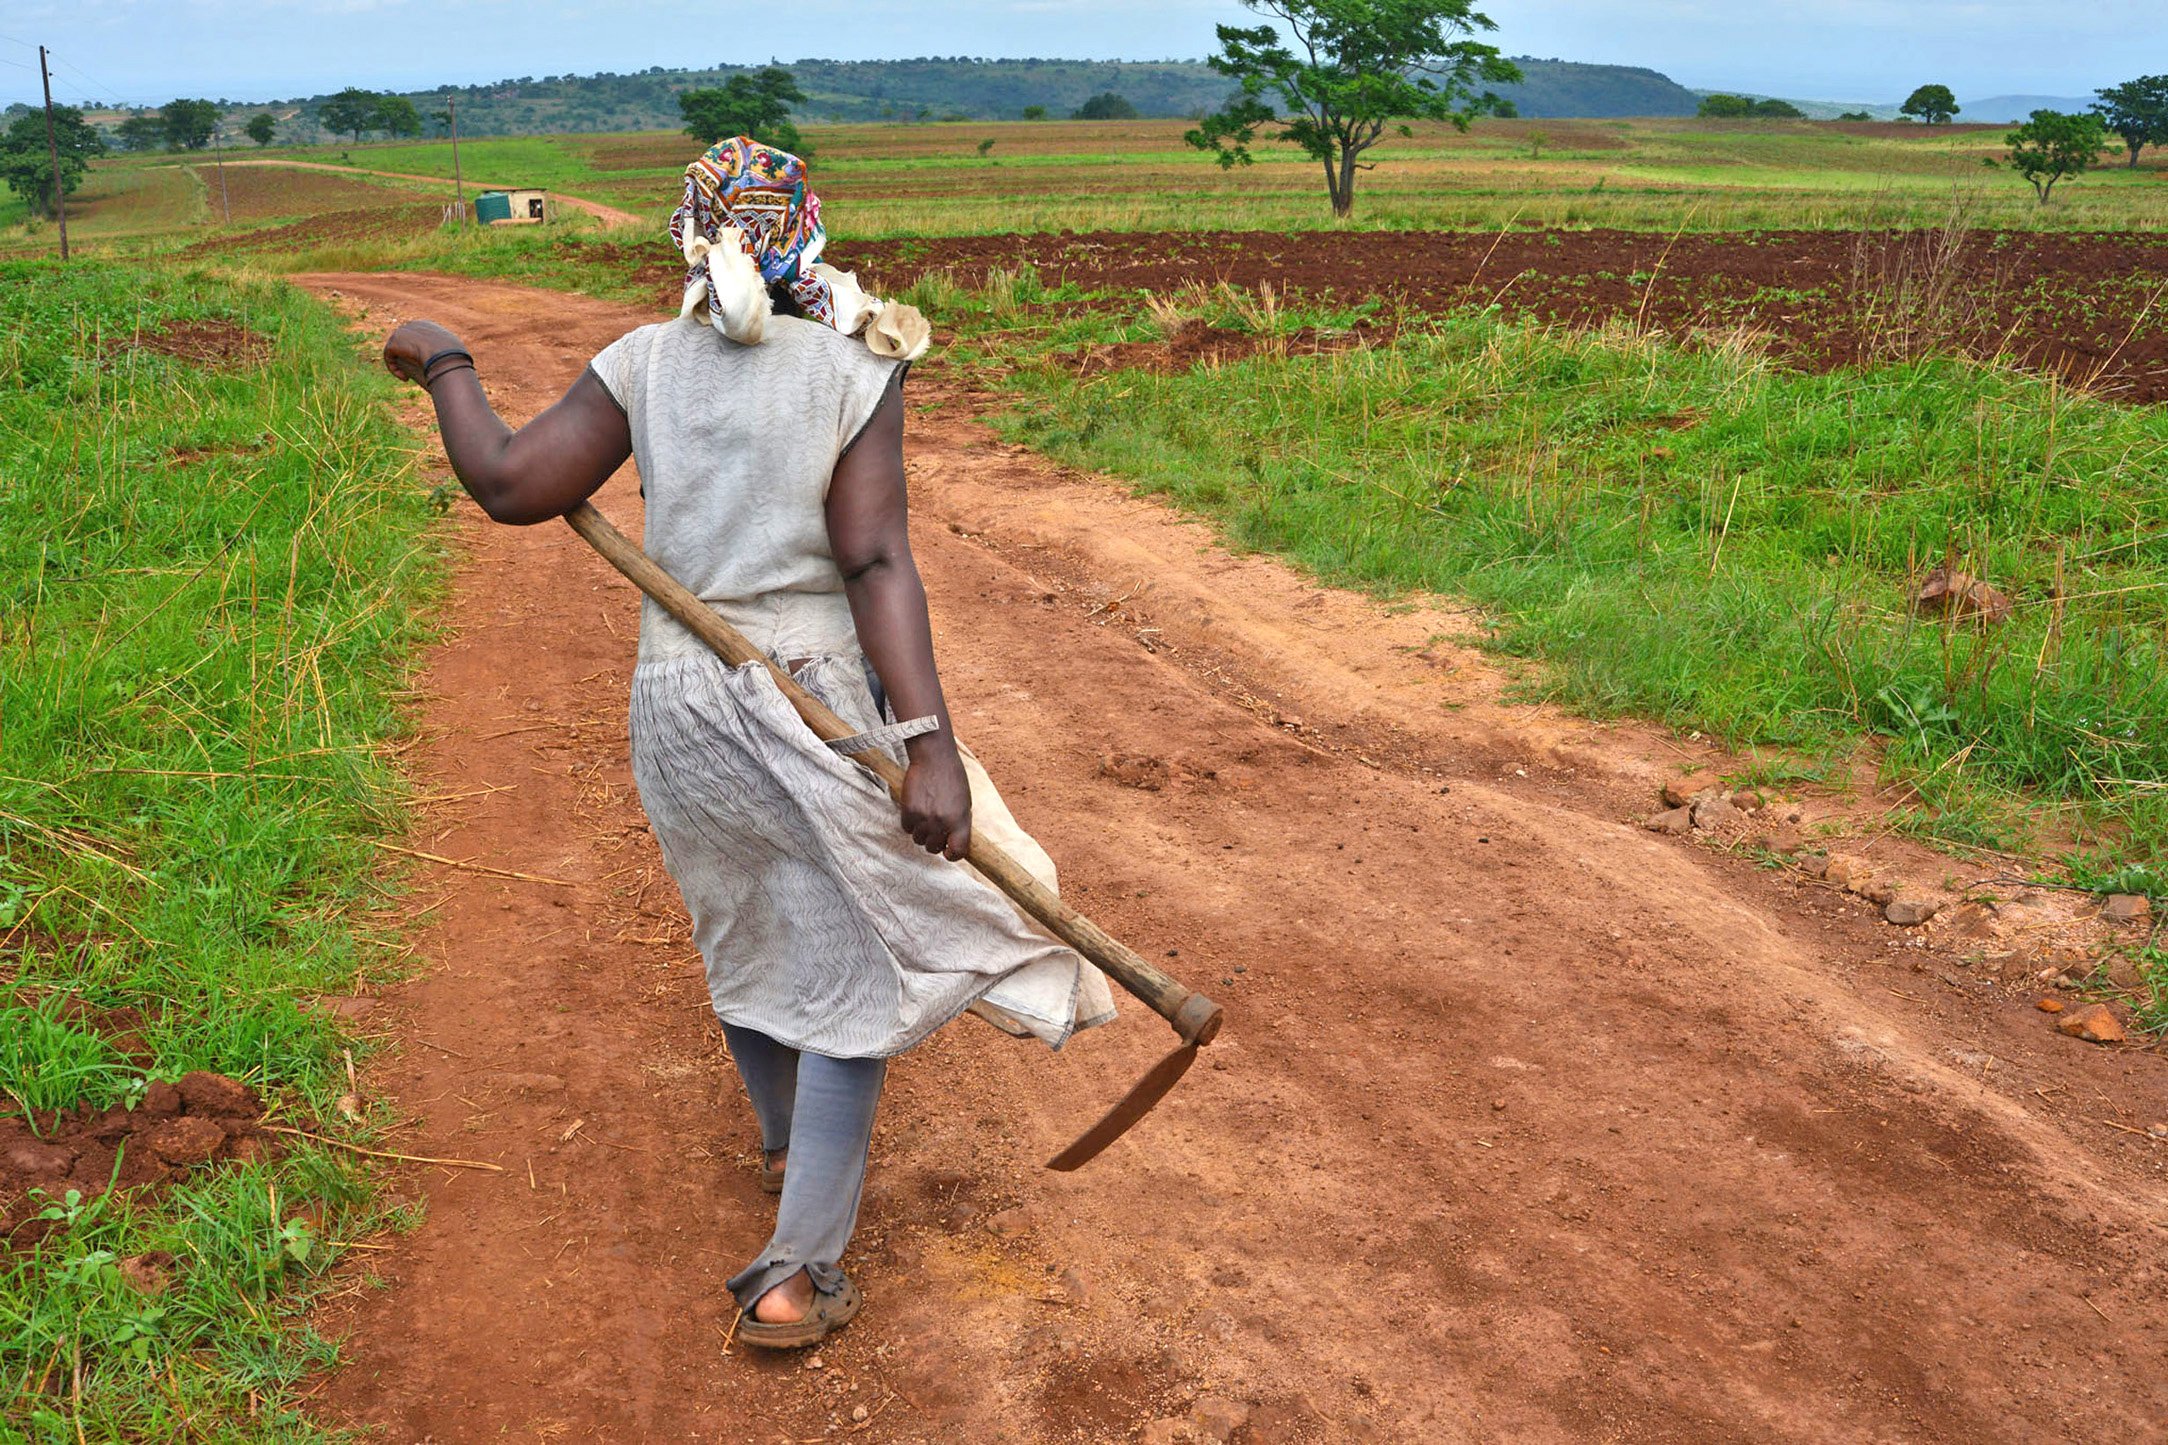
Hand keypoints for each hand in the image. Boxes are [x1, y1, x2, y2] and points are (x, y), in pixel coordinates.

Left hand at [382, 319, 467, 385]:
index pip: (416, 338)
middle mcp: (413, 325)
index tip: (422, 366)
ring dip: (399, 365)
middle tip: (411, 372)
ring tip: (407, 377)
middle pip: (403, 342)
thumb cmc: (454, 356)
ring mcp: (402, 332)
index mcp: (427, 325)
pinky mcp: (394, 341)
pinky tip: (405, 378)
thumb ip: (450, 354)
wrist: (445, 356)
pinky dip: (394, 368)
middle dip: (405, 357)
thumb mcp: (455, 353)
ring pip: (395, 350)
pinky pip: (389, 356)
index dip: (416, 353)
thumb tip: (459, 362)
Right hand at [899, 745, 970, 860]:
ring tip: (925, 816)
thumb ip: (960, 823)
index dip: (953, 855)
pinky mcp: (909, 811)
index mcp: (960, 820)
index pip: (957, 852)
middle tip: (935, 830)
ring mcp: (924, 818)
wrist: (934, 758)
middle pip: (933, 848)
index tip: (948, 852)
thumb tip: (953, 842)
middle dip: (934, 842)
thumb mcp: (965, 802)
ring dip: (921, 832)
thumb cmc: (952, 778)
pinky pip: (907, 828)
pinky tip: (916, 809)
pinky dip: (910, 823)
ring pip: (918, 840)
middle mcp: (942, 822)